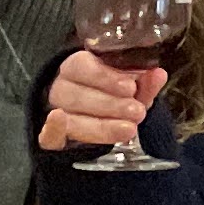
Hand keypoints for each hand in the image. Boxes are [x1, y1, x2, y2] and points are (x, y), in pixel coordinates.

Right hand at [40, 46, 165, 157]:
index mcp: (76, 67)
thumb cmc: (113, 98)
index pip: (81, 66)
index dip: (104, 77)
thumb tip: (158, 74)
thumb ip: (143, 83)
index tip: (130, 87)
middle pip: (76, 93)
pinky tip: (59, 122)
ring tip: (129, 128)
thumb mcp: (131, 90)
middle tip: (137, 111)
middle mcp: (61, 88)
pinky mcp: (51, 139)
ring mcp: (54, 113)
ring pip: (68, 116)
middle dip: (109, 104)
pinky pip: (45, 136)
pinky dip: (52, 130)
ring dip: (100, 125)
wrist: (94, 120)